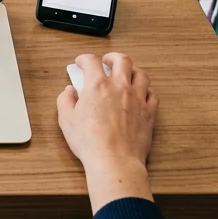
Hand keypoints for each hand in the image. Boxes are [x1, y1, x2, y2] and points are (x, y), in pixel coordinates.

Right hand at [56, 53, 157, 211]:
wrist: (114, 161)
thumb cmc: (90, 142)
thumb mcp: (66, 120)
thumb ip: (65, 100)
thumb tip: (69, 91)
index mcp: (97, 85)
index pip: (91, 61)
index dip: (84, 59)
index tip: (81, 62)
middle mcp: (120, 87)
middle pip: (122, 60)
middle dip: (112, 57)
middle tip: (107, 61)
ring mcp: (137, 98)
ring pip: (140, 74)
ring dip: (132, 70)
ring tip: (126, 74)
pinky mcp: (149, 112)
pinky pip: (152, 94)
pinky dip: (146, 91)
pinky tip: (141, 94)